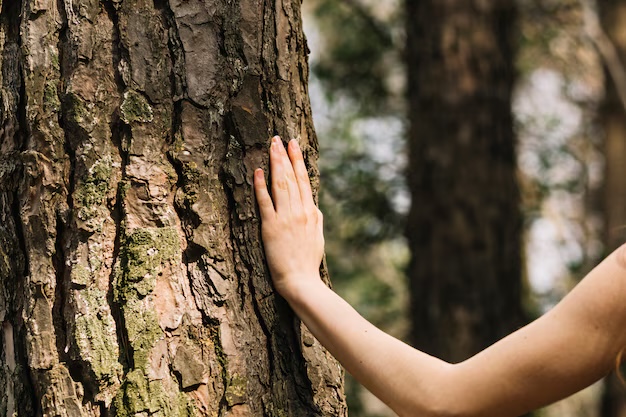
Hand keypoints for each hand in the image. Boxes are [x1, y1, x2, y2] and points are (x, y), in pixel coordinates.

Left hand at [254, 136, 324, 298]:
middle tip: (278, 138)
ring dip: (275, 164)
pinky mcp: (271, 227)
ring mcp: (285, 218)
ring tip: (271, 147)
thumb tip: (313, 206)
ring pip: (280, 184)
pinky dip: (261, 186)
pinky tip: (258, 172)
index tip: (293, 144)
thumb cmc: (308, 262)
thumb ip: (315, 218)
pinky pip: (265, 202)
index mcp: (311, 212)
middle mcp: (299, 211)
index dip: (298, 160)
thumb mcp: (318, 237)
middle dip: (284, 155)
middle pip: (291, 177)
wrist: (301, 281)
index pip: (304, 180)